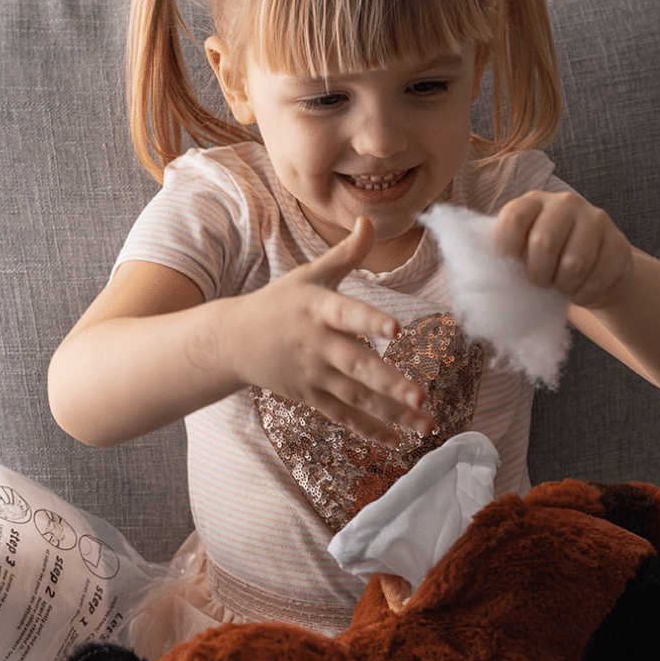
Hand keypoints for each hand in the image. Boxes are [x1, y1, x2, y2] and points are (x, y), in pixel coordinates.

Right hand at [228, 218, 434, 447]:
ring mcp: (314, 375)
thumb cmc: (280, 303)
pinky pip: (343, 416)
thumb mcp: (308, 275)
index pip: (347, 314)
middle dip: (389, 383)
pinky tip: (397, 440)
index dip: (370, 321)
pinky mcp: (311, 397)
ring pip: (356, 397)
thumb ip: (345, 254)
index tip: (397, 328)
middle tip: (420, 397)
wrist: (234, 341)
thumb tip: (369, 220)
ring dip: (391, 413)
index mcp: (318, 309)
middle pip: (357, 366)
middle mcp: (317, 345)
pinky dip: (369, 430)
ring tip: (425, 424)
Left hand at [494, 191, 633, 309]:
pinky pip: (597, 279)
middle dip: (537, 275)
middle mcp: (565, 203)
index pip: (513, 219)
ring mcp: (595, 220)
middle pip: (544, 242)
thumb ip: (501, 259)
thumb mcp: (519, 257)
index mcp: (532, 202)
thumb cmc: (544, 265)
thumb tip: (480, 277)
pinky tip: (579, 291)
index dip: (507, 251)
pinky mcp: (619, 243)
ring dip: (562, 286)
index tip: (509, 269)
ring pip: (574, 263)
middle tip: (539, 283)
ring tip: (560, 286)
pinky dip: (583, 295)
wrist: (591, 274)